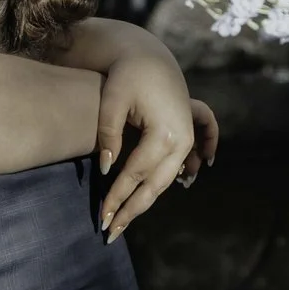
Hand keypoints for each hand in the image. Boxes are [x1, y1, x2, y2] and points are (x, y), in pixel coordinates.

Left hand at [98, 49, 218, 240]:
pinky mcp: (186, 136)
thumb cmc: (127, 75)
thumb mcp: (112, 102)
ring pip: (165, 180)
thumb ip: (108, 136)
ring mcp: (187, 139)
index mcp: (164, 133)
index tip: (101, 217)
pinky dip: (167, 181)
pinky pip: (177, 167)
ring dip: (145, 201)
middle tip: (110, 232)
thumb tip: (104, 171)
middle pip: (154, 185)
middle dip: (131, 209)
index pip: (135, 174)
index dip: (117, 196)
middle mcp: (181, 140)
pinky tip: (167, 190)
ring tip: (123, 220)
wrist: (150, 57)